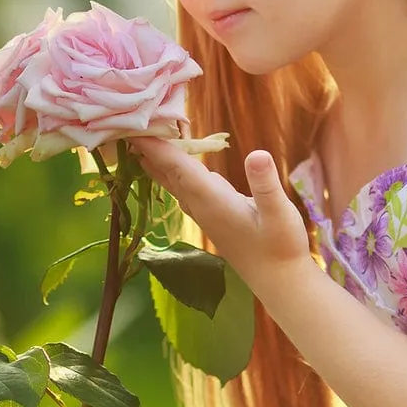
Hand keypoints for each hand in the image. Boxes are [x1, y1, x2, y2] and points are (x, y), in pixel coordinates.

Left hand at [128, 137, 312, 295]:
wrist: (279, 280)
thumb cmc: (282, 247)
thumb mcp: (281, 213)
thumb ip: (266, 185)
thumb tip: (257, 154)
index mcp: (214, 202)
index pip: (179, 169)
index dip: (157, 149)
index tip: (134, 130)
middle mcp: (202, 207)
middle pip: (168, 174)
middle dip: (147, 150)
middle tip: (124, 125)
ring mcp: (205, 212)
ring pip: (172, 182)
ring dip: (155, 161)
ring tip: (139, 140)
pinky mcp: (212, 215)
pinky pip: (183, 187)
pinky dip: (172, 171)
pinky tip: (170, 164)